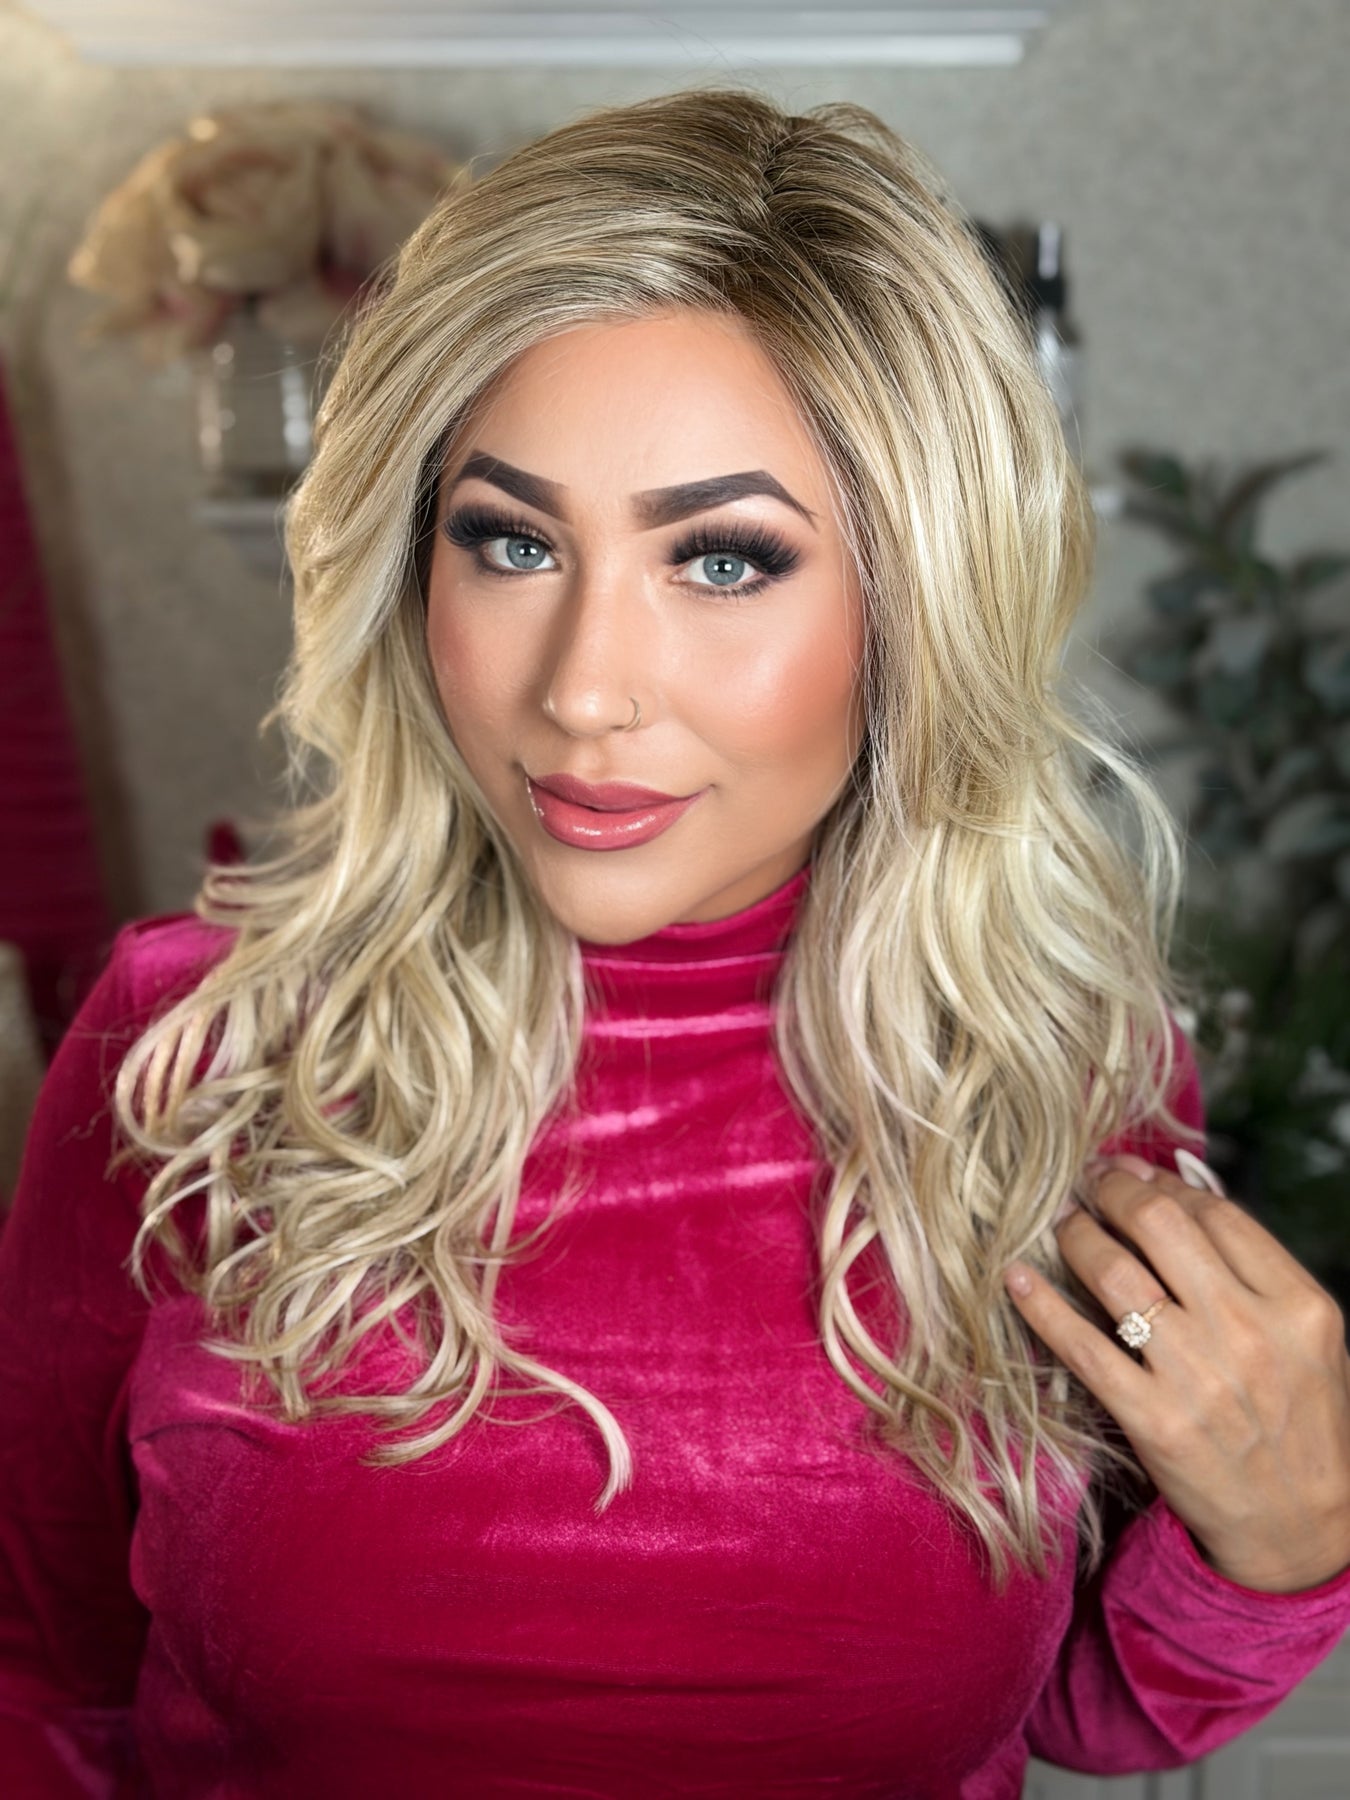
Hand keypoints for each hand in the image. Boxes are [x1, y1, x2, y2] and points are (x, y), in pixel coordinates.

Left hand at [1004, 1151, 1349, 1593]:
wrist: (1301, 1530)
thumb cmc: (1300, 1424)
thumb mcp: (1305, 1339)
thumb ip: (1254, 1271)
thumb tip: (1181, 1192)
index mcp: (1296, 1306)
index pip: (1215, 1214)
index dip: (1161, 1180)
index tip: (1129, 1169)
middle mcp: (1247, 1332)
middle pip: (1158, 1223)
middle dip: (1110, 1190)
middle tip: (1085, 1183)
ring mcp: (1197, 1376)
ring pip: (1113, 1271)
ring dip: (1073, 1234)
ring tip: (1059, 1223)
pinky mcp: (1152, 1420)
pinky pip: (1081, 1346)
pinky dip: (1041, 1304)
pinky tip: (1018, 1278)